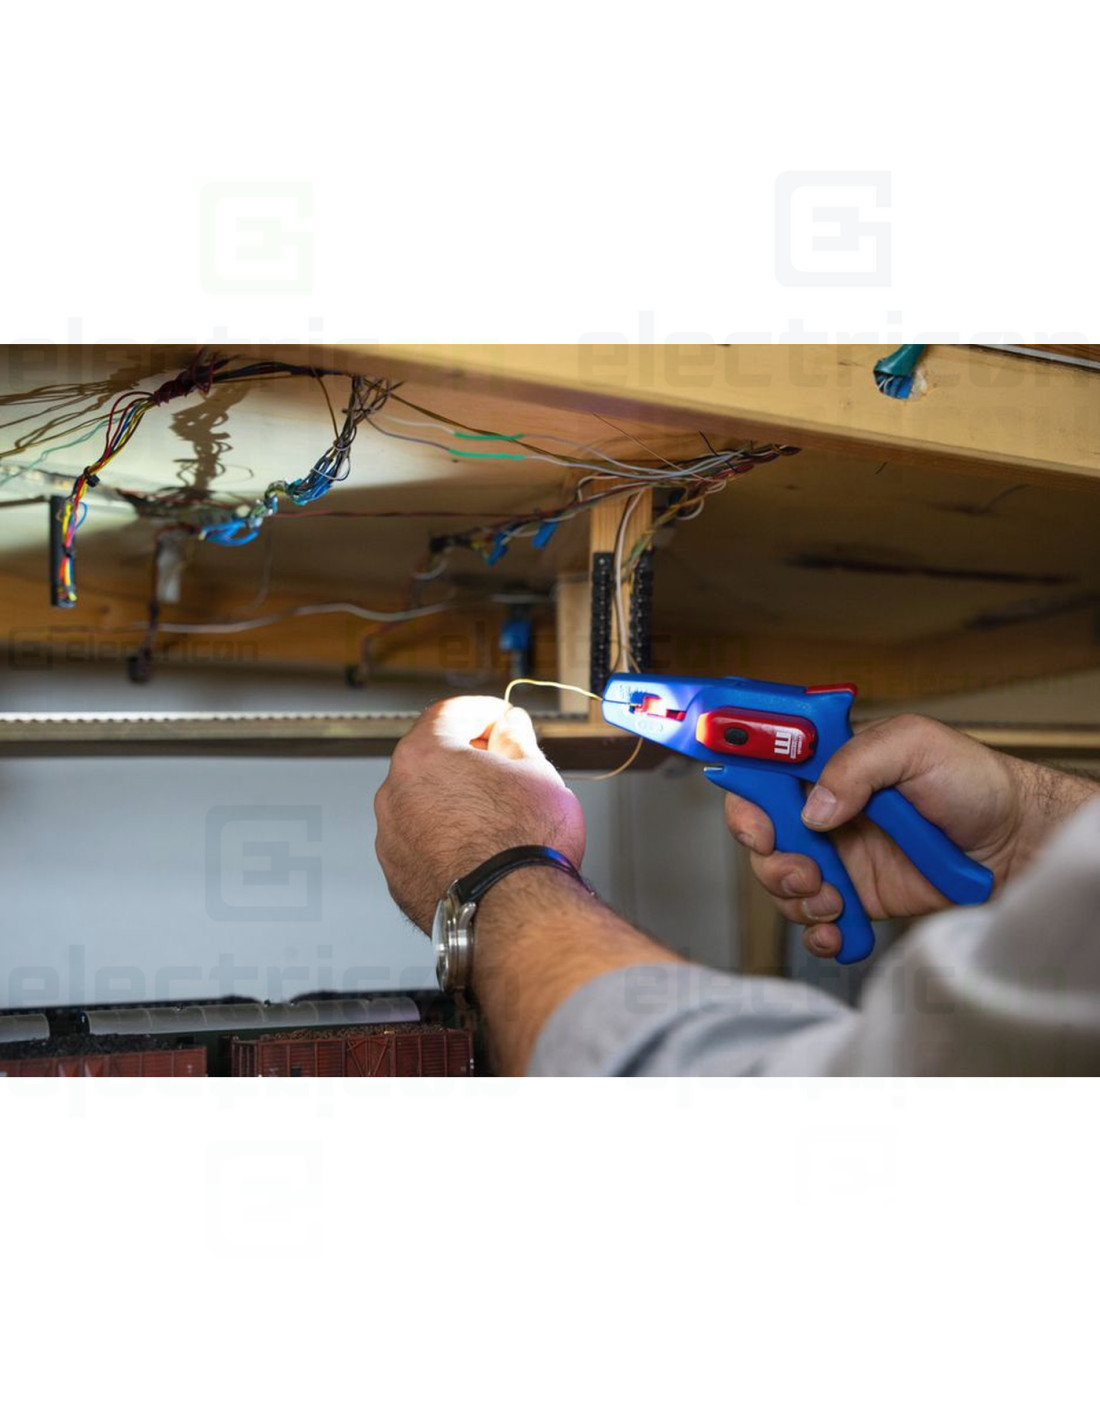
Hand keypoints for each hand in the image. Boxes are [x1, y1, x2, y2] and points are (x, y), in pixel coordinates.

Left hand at [374, 696, 586, 932]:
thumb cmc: (524, 844)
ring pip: (422, 803)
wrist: (514, 912)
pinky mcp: (397, 874)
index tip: (502, 719)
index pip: (450, 712)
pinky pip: (420, 843)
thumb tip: (510, 727)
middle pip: (431, 757)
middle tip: (505, 766)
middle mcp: (395, 792)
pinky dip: (443, 839)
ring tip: (496, 817)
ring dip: (453, 801)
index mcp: (425, 755)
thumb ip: (516, 739)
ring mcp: (391, 836)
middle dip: (467, 757)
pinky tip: (478, 849)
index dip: (484, 711)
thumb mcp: (537, 772)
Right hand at [723, 714, 1093, 959]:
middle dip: (771, 860)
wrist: (1016, 844)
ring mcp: (839, 857)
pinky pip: (816, 922)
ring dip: (797, 898)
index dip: (747, 801)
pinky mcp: (858, 898)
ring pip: (782, 883)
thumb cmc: (974, 782)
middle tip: (804, 870)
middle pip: (762, 837)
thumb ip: (857, 764)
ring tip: (834, 898)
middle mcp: (827, 811)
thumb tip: (816, 807)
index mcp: (829, 766)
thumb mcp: (915, 746)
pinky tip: (838, 931)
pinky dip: (819, 934)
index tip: (758, 827)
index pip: (763, 775)